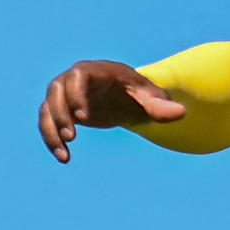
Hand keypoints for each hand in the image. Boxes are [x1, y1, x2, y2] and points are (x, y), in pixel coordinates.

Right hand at [38, 59, 184, 161]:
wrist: (127, 100)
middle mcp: (75, 79)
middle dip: (59, 113)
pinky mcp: (60, 110)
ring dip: (51, 130)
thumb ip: (161, 106)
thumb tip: (181, 113)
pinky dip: (51, 139)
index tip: (83, 116)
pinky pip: (47, 123)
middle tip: (72, 137)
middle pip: (56, 90)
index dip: (77, 93)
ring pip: (47, 108)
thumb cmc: (140, 95)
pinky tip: (64, 158)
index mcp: (97, 71)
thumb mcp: (152, 100)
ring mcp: (65, 94)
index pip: (79, 76)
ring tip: (65, 155)